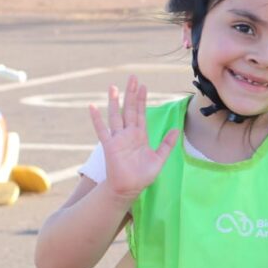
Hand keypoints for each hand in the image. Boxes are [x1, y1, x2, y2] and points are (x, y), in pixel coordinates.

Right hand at [89, 76, 177, 200]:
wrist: (129, 189)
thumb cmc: (143, 175)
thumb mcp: (160, 158)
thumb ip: (167, 144)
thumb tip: (176, 129)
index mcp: (140, 135)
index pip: (140, 113)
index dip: (141, 100)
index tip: (143, 86)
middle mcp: (128, 134)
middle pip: (129, 110)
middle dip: (131, 94)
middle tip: (133, 78)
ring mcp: (118, 139)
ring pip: (116, 116)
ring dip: (115, 101)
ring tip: (113, 87)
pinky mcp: (109, 146)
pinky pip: (102, 130)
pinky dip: (96, 119)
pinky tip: (92, 107)